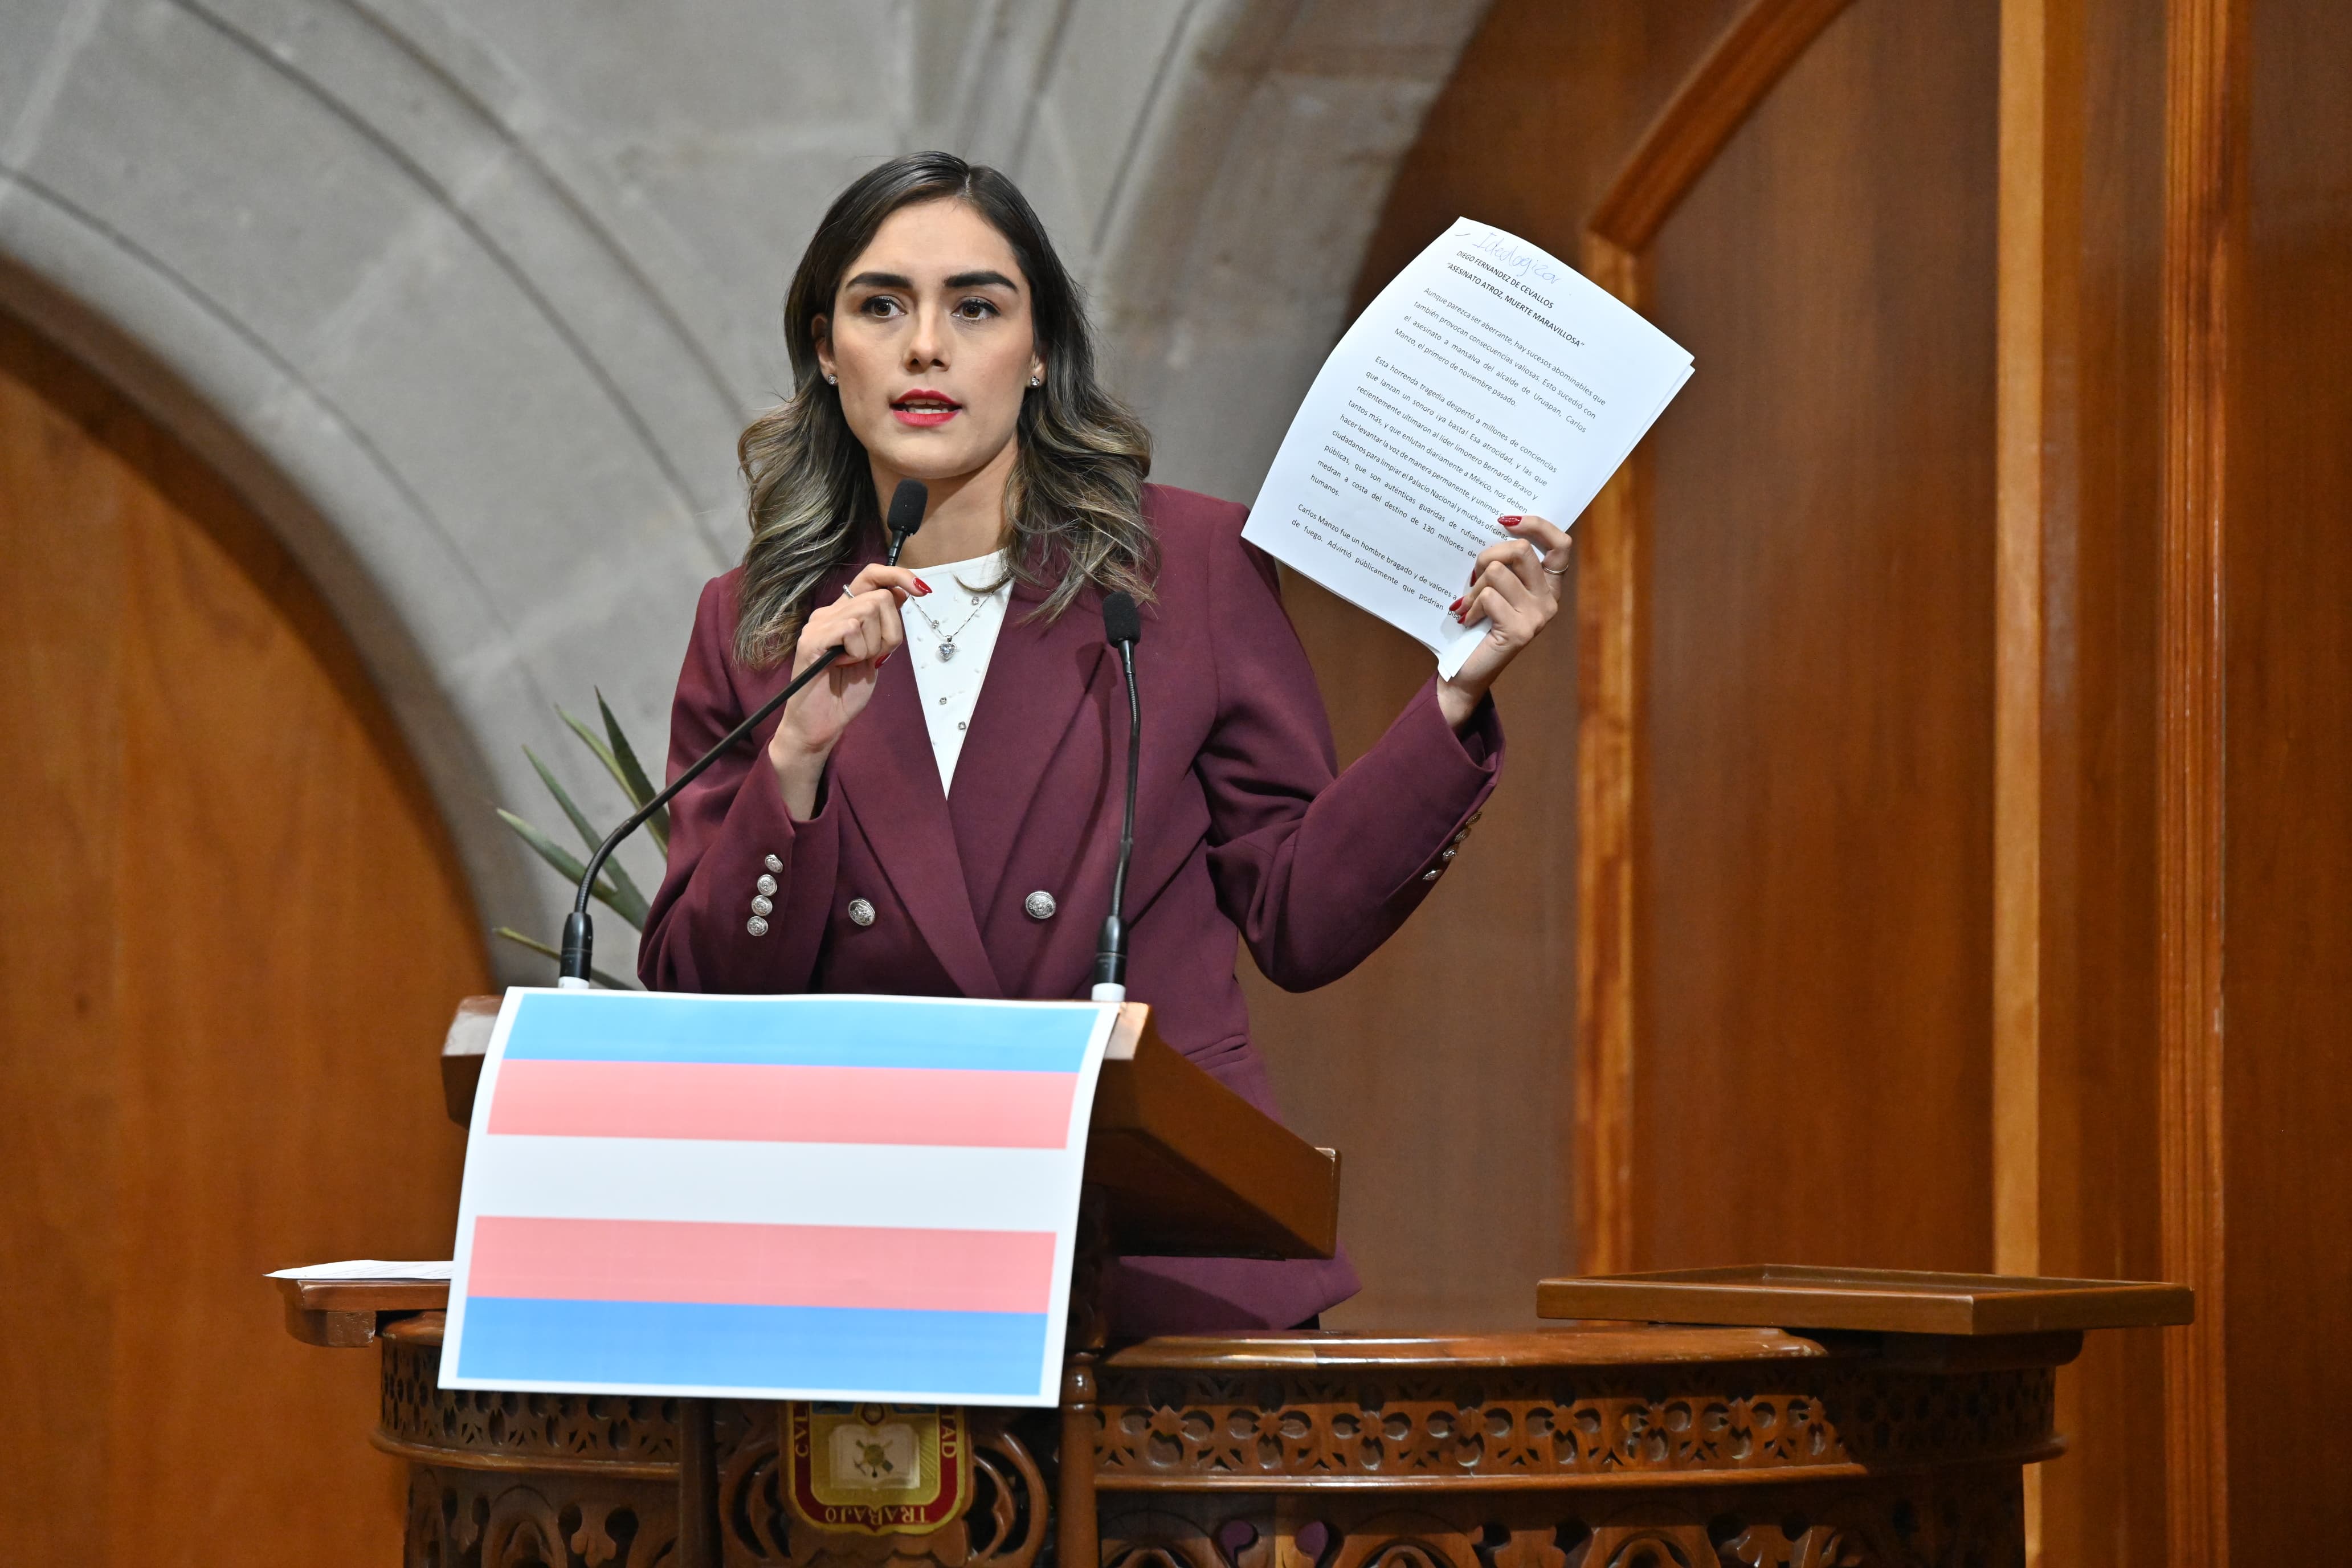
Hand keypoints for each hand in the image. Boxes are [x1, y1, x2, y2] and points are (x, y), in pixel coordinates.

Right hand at [767, 564, 928, 814]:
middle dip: (890, 631)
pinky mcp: (811, 641)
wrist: (821, 723)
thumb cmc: (846, 691)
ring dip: (873, 644)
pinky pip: (851, 629)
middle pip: (879, 598)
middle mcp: (829, 612)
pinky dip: (857, 651)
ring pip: (867, 612)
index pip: (871, 576)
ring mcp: (818, 625)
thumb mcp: (876, 653)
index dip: (898, 576)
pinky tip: (843, 665)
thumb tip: (903, 592)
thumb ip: (884, 624)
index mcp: (844, 612)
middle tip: (875, 656)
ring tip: (855, 662)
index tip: (923, 591)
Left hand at [1436, 514, 1569, 727]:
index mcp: (1547, 585)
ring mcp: (1538, 617)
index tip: (1505, 519)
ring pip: (1499, 571)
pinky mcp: (1521, 631)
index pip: (1560, 544)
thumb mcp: (1493, 586)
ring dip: (1473, 585)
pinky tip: (1468, 620)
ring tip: (1468, 603)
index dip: (1536, 525)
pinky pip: (1489, 597)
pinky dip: (1470, 606)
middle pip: (1522, 550)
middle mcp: (1549, 600)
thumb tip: (1493, 526)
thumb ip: (1502, 563)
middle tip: (1473, 574)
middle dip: (1488, 555)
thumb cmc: (1475, 624)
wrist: (1463, 672)